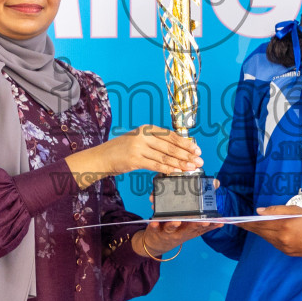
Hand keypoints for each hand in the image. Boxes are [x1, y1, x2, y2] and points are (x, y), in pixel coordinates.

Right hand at [65, 126, 202, 185]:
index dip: (185, 143)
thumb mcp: (139, 140)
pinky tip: (177, 172)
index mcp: (147, 128)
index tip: (197, 149)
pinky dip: (168, 169)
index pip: (171, 135)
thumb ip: (156, 142)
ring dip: (180, 163)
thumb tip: (178, 149)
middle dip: (187, 154)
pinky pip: (156, 165)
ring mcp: (138, 147)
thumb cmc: (123, 150)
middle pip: (170, 146)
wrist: (103, 157)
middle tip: (199, 160)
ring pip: (165, 156)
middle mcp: (143, 135)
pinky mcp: (135, 159)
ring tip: (192, 167)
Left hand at [134, 217, 217, 258]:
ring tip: (176, 221)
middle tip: (203, 220)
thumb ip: (205, 226)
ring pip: (171, 228)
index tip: (219, 221)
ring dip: (174, 225)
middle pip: (188, 228)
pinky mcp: (155, 231)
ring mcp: (167, 232)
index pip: (201, 228)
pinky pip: (154, 228)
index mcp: (189, 231)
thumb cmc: (178, 233)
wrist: (156, 245)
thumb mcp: (192, 232)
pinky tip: (153, 222)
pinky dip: (153, 225)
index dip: (210, 225)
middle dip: (195, 224)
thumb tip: (223, 221)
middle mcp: (180, 232)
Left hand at [236, 206, 301, 257]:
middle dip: (250, 227)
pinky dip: (269, 237)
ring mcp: (283, 246)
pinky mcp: (286, 252)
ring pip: (266, 238)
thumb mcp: (296, 210)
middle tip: (240, 223)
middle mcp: (282, 238)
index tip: (238, 220)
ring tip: (252, 226)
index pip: (260, 223)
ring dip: (259, 232)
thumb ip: (277, 210)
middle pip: (261, 232)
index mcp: (284, 225)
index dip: (248, 222)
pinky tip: (267, 232)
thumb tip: (259, 211)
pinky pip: (273, 243)